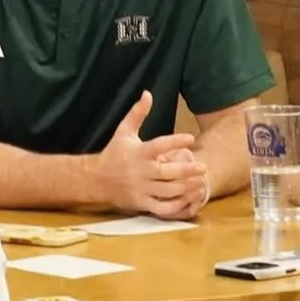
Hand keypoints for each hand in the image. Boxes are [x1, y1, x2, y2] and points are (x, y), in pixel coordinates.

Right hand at [96, 92, 208, 217]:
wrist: (95, 179)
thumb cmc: (114, 153)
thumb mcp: (124, 131)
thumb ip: (137, 113)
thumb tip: (148, 93)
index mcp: (139, 152)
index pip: (159, 145)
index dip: (175, 141)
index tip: (190, 138)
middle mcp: (141, 171)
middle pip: (168, 172)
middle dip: (188, 170)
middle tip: (203, 167)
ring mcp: (141, 189)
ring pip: (168, 190)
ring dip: (186, 187)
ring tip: (201, 183)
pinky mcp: (141, 203)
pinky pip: (161, 207)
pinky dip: (176, 205)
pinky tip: (188, 200)